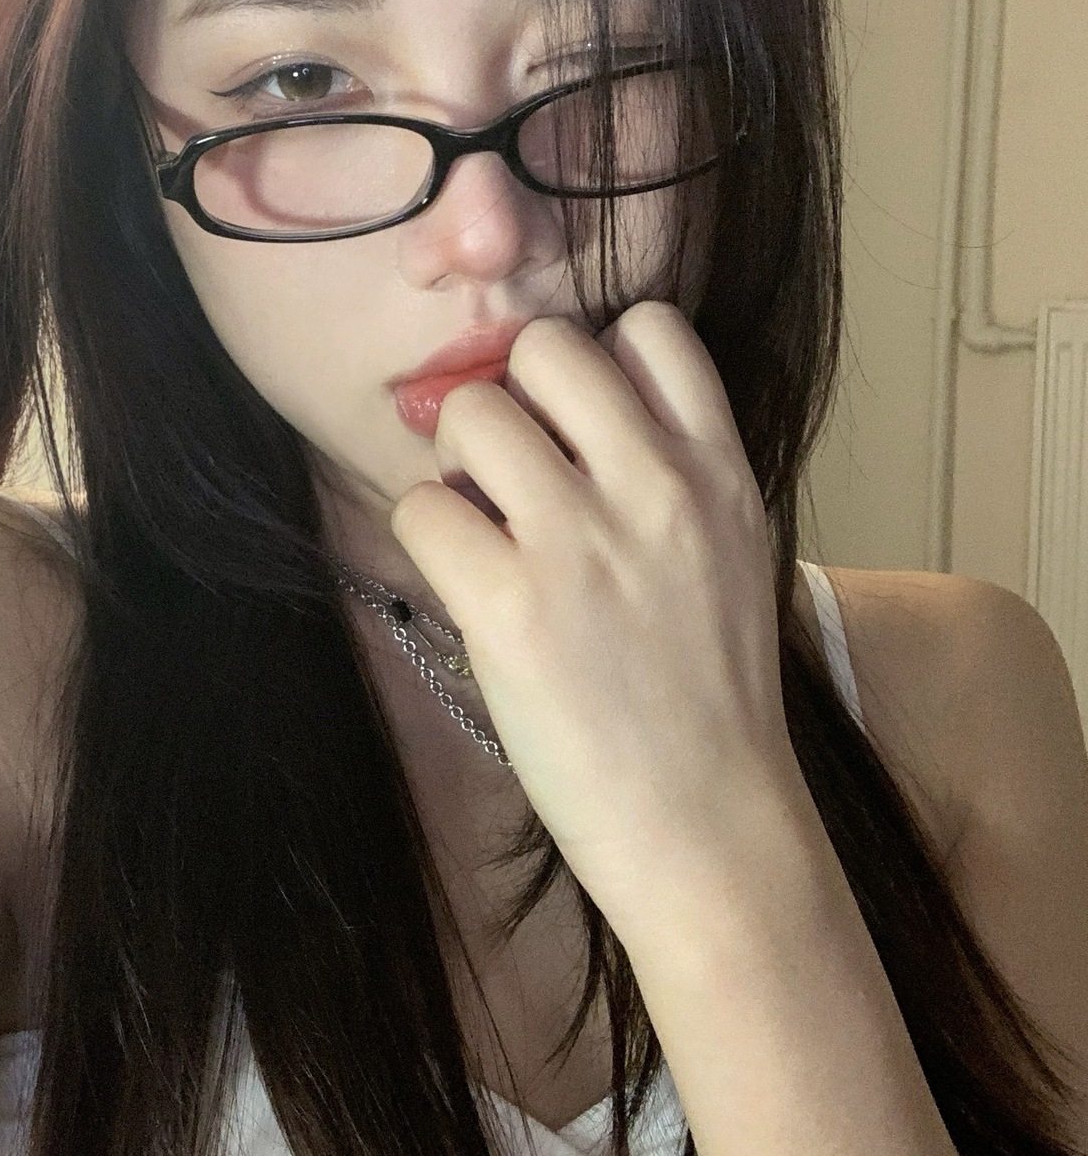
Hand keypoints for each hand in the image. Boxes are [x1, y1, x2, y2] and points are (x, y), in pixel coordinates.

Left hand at [388, 302, 809, 937]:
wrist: (711, 829)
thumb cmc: (710, 697)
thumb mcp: (732, 555)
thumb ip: (673, 472)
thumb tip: (567, 410)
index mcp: (719, 471)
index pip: (648, 327)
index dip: (596, 361)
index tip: (581, 425)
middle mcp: (657, 488)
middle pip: (545, 347)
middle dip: (513, 397)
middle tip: (513, 471)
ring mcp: (582, 544)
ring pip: (472, 412)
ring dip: (458, 462)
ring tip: (484, 527)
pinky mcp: (512, 606)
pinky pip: (423, 506)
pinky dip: (428, 535)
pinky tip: (463, 581)